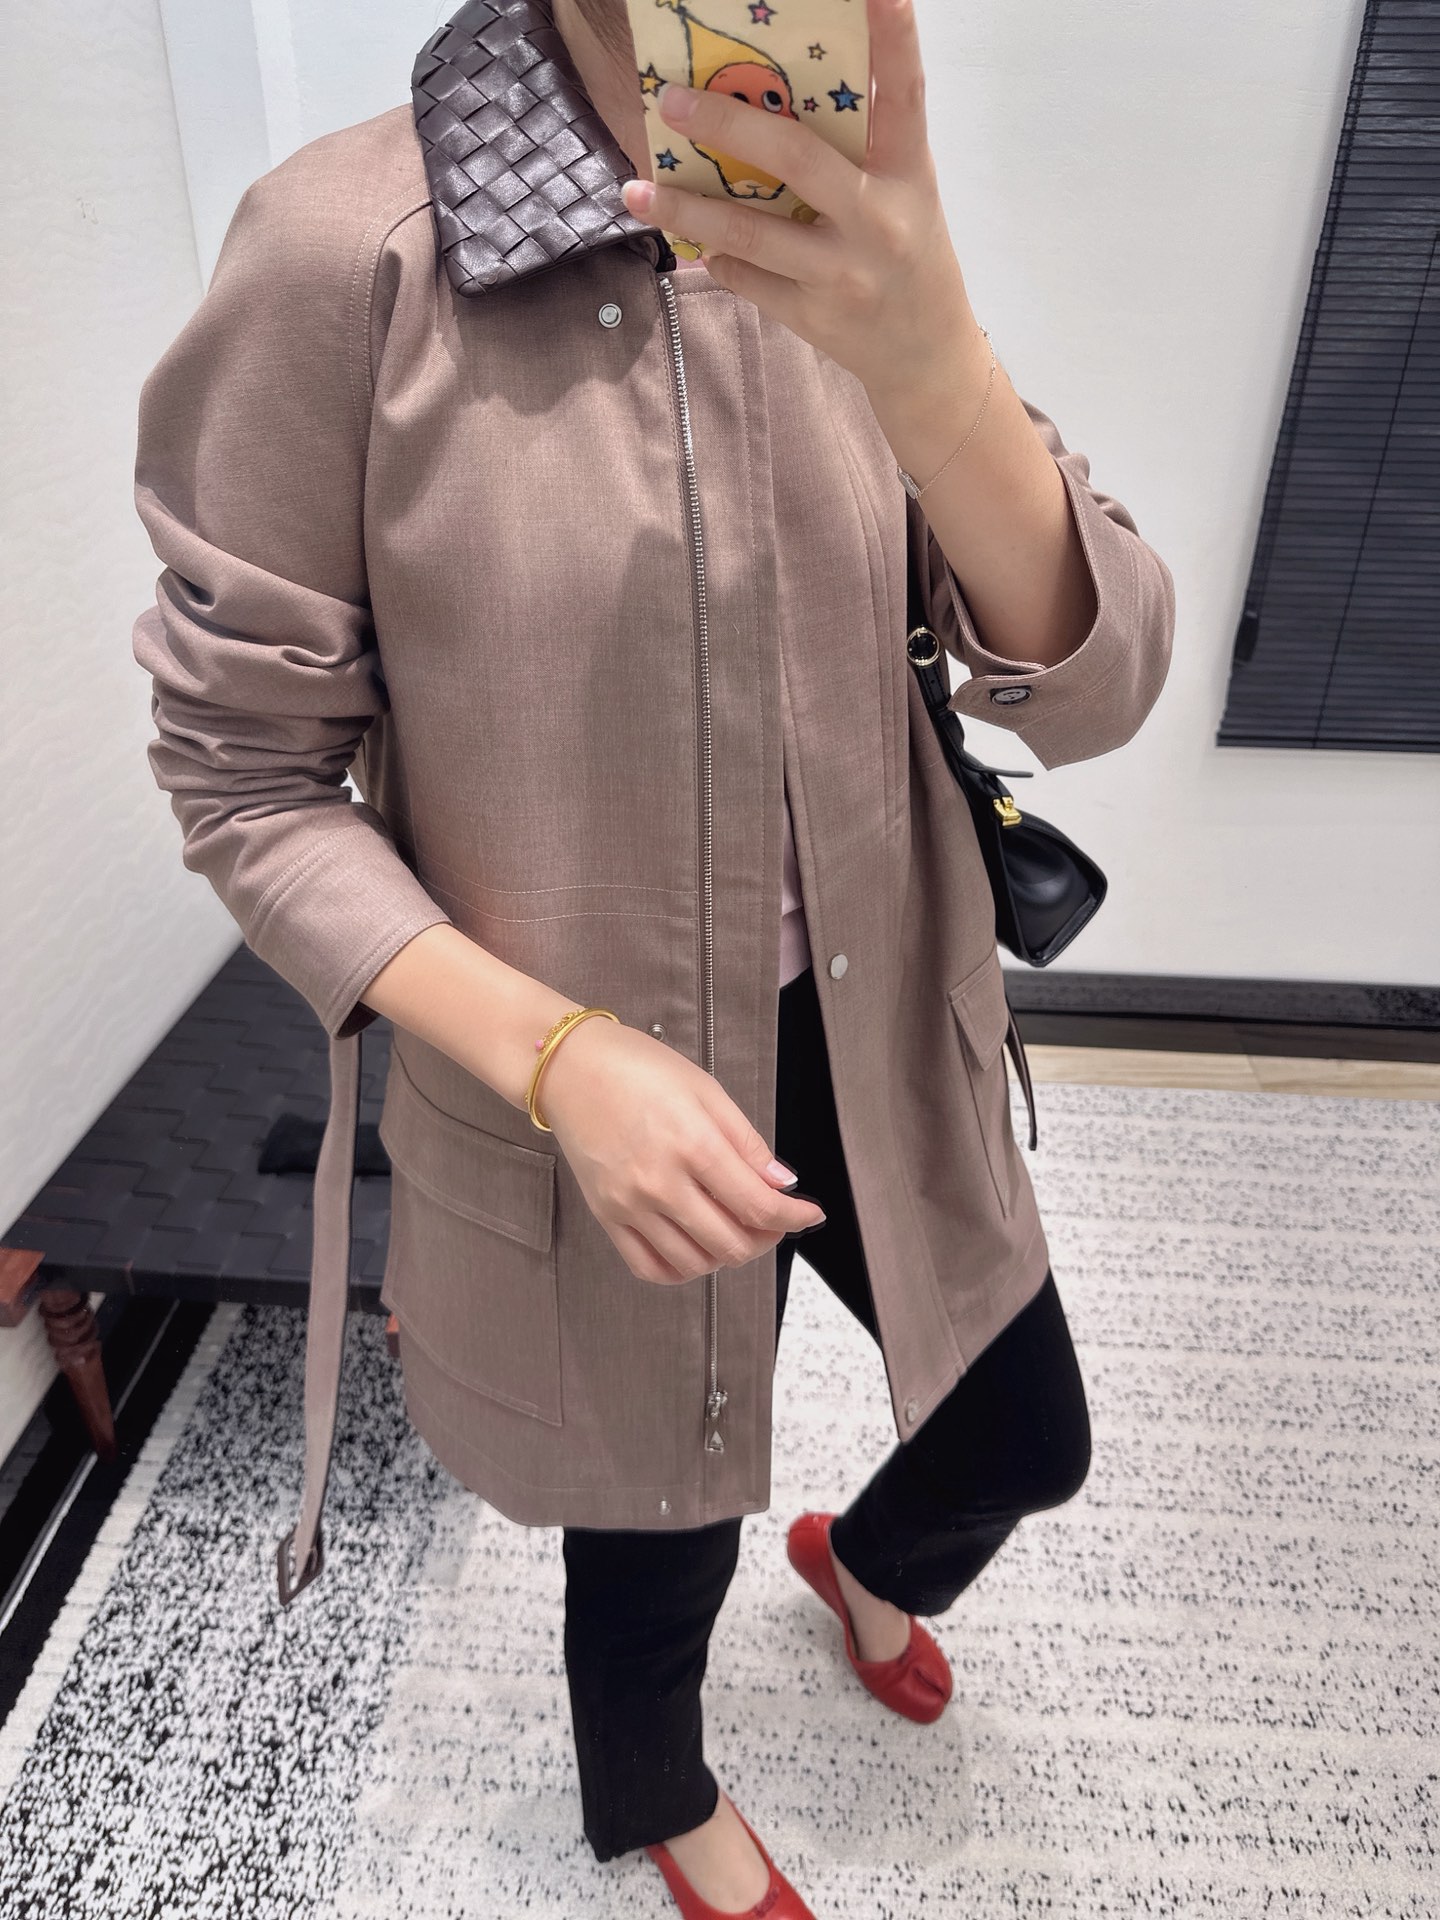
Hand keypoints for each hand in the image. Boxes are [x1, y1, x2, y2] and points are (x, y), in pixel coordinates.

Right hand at [536, 1018, 825, 1284]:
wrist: (571, 1069)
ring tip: (735, 1228)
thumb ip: (746, 1142)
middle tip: (773, 1219)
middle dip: (766, 1238)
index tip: (809, 1215)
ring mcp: (630, 1206)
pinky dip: (682, 1270)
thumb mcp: (706, 1090)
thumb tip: (781, 1182)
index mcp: (693, 1146)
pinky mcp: (607, 1217)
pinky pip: (650, 1267)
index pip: (758, 1206)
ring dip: (727, 1255)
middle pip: (731, 1243)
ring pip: (696, 1262)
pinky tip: (696, 1249)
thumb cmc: (637, 1068)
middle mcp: (661, 1184)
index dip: (793, 1218)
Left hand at [619, 0, 974, 400]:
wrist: (926, 354)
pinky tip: (692, 242)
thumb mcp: (906, 193)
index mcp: (908, 175)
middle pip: (795, 158)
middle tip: (672, 102)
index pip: (904, 94)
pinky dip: (715, 258)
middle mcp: (878, 220)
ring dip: (686, 208)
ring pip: (750, 233)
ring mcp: (843, 273)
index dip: (894, 38)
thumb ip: (863, 148)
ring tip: (637, 190)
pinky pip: (747, 278)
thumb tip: (785, 91)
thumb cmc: (909, 254)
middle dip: (727, 124)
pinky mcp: (814, 315)